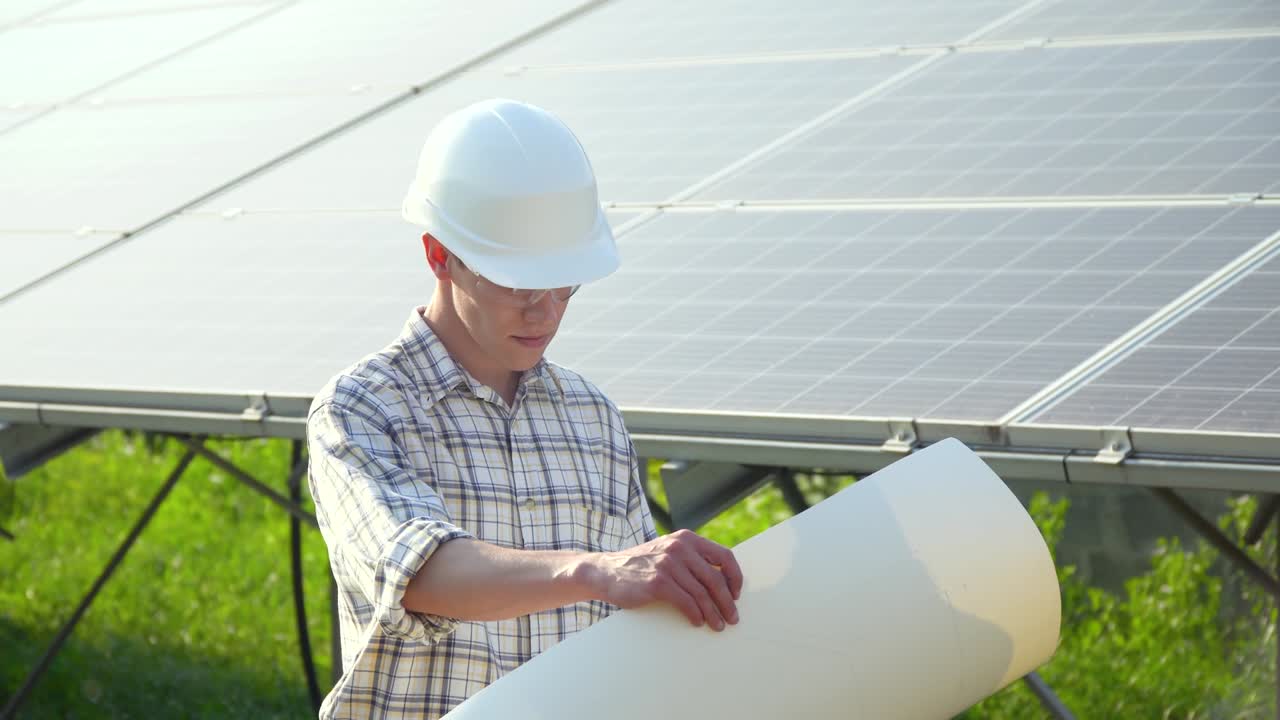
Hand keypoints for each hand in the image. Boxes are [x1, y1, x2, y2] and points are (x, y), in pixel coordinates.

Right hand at [585, 529, 742, 630]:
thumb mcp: (667, 551)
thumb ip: (691, 558)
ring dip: (714, 613)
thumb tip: (721, 582)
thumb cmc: (641, 565)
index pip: (724, 555)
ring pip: (702, 593)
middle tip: (733, 617)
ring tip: (718, 625)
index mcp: (686, 539)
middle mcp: (679, 548)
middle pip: (715, 578)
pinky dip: (696, 615)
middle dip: (727, 602)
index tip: (736, 594)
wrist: (605, 570)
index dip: (735, 577)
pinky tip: (698, 622)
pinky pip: (686, 602)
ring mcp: (668, 564)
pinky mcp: (657, 582)